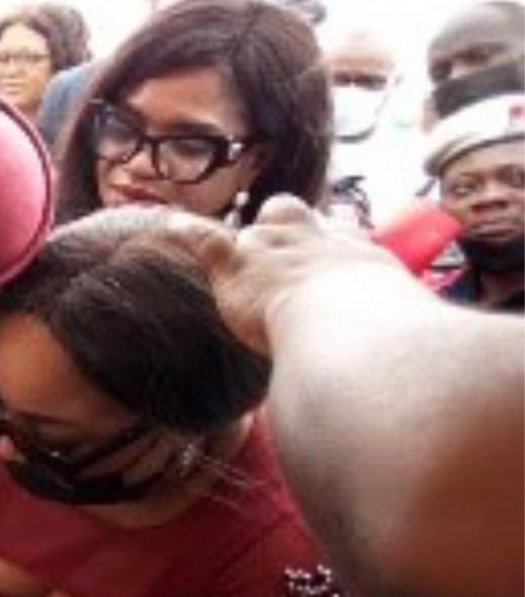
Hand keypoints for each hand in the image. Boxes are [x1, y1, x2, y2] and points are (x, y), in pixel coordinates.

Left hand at [164, 195, 405, 356]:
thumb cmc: (386, 341)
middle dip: (287, 226)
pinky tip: (170, 228)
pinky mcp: (237, 264)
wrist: (351, 325)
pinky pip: (205, 239)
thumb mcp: (407, 335)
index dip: (332, 247)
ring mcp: (274, 249)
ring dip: (245, 245)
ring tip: (231, 253)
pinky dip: (186, 233)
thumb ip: (400, 345)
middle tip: (280, 250)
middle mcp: (316, 242)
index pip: (342, 238)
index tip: (330, 258)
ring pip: (253, 231)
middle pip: (295, 216)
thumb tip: (427, 380)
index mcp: (359, 257)